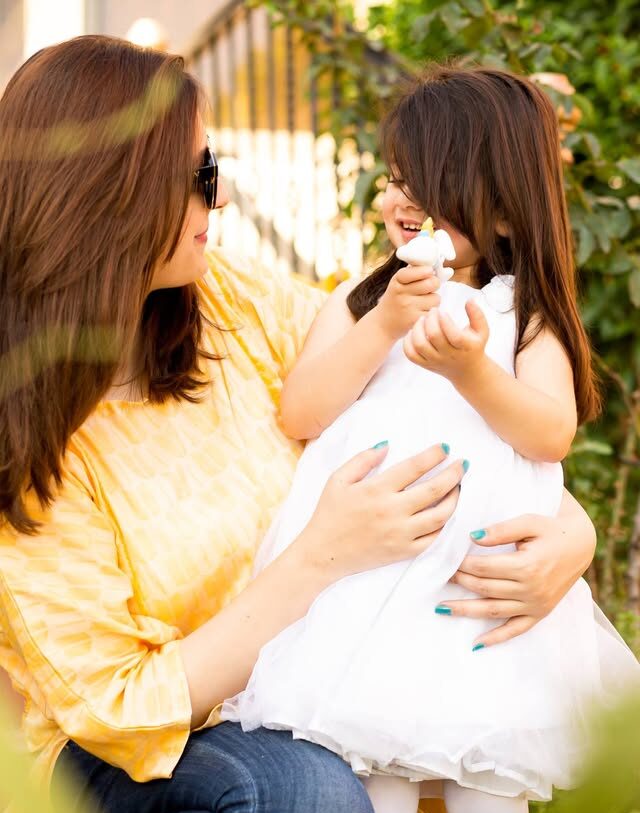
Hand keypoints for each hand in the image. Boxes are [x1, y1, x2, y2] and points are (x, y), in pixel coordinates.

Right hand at [296, 443, 464, 578]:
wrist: (323, 554)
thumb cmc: (329, 514)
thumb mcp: (338, 480)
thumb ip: (363, 460)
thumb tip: (387, 445)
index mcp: (376, 490)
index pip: (414, 467)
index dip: (433, 455)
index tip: (445, 448)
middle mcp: (392, 511)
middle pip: (434, 490)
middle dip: (454, 474)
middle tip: (463, 464)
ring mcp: (400, 534)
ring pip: (440, 516)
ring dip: (454, 499)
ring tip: (458, 488)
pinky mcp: (403, 552)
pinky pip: (432, 539)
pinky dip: (443, 525)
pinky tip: (445, 514)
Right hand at [372, 264, 440, 341]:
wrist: (383, 324)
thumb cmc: (397, 299)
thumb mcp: (399, 283)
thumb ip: (417, 272)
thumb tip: (447, 270)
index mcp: (397, 280)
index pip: (418, 270)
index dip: (427, 270)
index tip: (429, 271)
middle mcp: (401, 293)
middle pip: (432, 283)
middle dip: (434, 284)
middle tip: (428, 288)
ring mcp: (408, 307)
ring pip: (436, 298)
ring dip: (433, 300)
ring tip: (422, 303)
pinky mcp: (415, 320)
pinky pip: (433, 312)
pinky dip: (430, 312)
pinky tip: (420, 312)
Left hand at [403, 299, 488, 383]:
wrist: (467, 371)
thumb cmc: (473, 345)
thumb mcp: (482, 331)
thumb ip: (477, 315)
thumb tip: (469, 300)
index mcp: (464, 346)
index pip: (454, 335)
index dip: (445, 321)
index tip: (443, 312)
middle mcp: (449, 355)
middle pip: (434, 336)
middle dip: (431, 319)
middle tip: (432, 311)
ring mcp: (435, 361)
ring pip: (420, 345)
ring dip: (417, 328)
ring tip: (422, 319)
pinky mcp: (425, 365)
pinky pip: (410, 354)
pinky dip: (407, 341)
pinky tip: (414, 332)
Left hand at [435, 509, 595, 647]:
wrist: (582, 544)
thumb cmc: (552, 529)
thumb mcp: (529, 521)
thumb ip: (500, 530)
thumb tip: (472, 536)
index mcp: (527, 566)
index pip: (483, 567)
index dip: (462, 563)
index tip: (445, 559)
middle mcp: (531, 590)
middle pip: (484, 588)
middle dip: (459, 582)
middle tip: (438, 577)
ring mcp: (535, 605)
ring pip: (493, 611)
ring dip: (466, 610)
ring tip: (441, 609)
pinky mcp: (540, 613)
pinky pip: (515, 630)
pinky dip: (496, 638)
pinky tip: (476, 644)